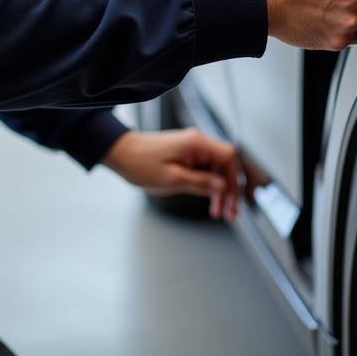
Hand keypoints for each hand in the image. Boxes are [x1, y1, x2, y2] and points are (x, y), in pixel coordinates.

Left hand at [102, 128, 241, 220]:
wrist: (122, 153)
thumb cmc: (141, 163)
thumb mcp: (172, 179)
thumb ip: (200, 183)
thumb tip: (222, 187)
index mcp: (197, 144)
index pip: (229, 156)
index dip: (234, 179)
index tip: (232, 199)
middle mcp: (198, 142)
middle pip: (225, 164)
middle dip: (230, 189)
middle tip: (230, 213)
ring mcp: (193, 148)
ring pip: (217, 169)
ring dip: (220, 190)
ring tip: (219, 212)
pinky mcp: (187, 154)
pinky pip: (206, 169)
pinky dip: (210, 185)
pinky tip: (209, 200)